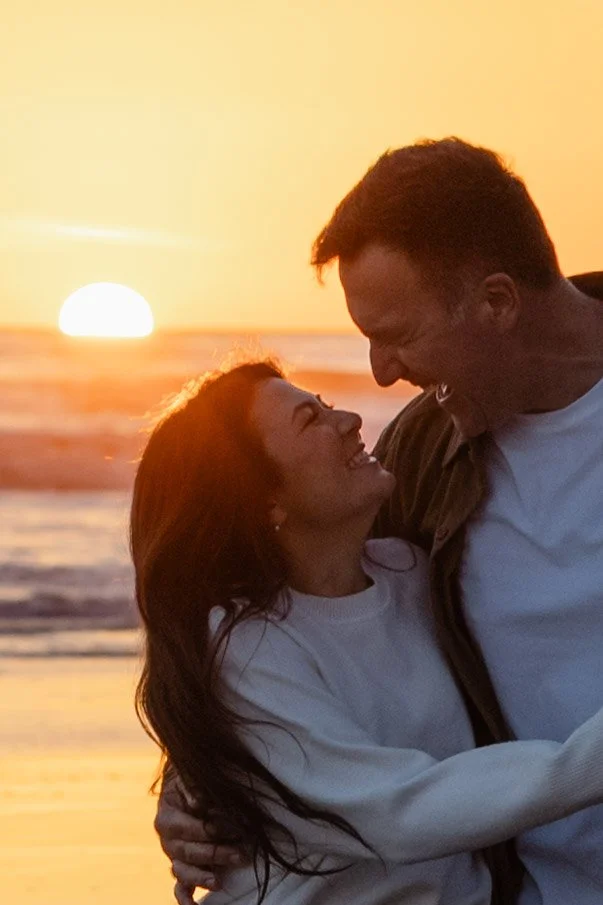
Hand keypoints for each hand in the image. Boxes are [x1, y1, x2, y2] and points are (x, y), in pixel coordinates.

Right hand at [155, 775, 245, 894]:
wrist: (184, 787)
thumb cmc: (190, 781)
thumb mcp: (188, 778)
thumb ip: (193, 788)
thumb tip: (199, 803)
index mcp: (167, 818)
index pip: (189, 828)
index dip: (211, 830)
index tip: (234, 829)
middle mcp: (168, 840)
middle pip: (189, 852)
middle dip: (216, 854)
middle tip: (241, 855)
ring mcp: (174, 857)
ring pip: (184, 872)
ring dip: (202, 877)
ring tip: (219, 881)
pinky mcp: (182, 868)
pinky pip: (180, 888)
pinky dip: (186, 899)